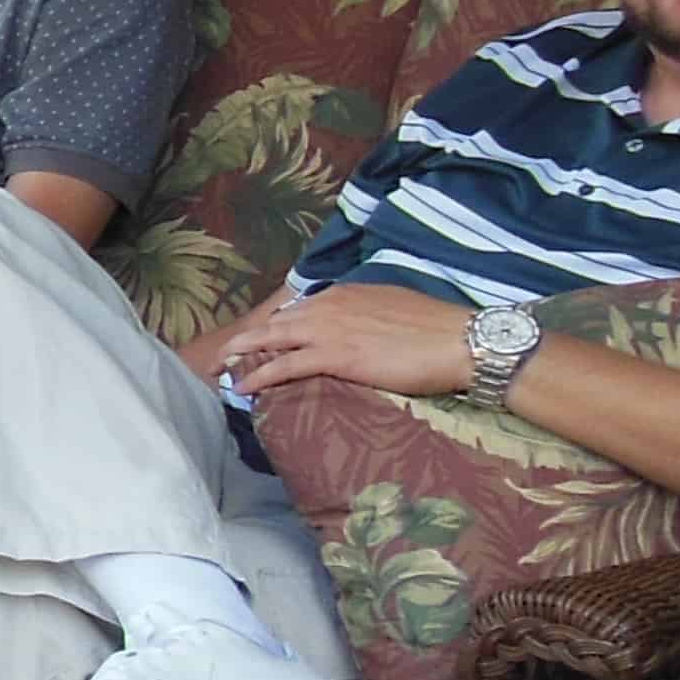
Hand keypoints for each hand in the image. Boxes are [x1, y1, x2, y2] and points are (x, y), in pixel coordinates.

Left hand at [214, 282, 478, 401]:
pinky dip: (259, 376)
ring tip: (219, 367)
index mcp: (346, 292)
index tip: (264, 338)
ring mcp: (329, 329)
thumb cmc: (438, 330)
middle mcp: (330, 305)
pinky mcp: (333, 355)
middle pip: (278, 321)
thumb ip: (369, 316)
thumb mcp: (395, 309)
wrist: (460, 340)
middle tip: (225, 352)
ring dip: (242, 354)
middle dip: (248, 336)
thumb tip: (360, 331)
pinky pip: (284, 366)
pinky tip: (242, 386)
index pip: (301, 308)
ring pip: (272, 340)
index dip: (280, 325)